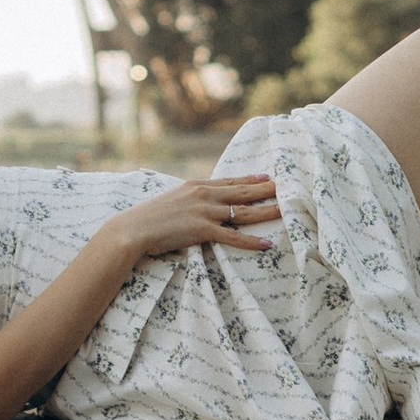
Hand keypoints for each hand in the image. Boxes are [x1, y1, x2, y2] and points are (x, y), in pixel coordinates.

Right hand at [105, 175, 279, 265]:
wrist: (133, 228)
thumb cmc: (148, 217)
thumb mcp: (171, 199)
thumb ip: (189, 198)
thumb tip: (198, 201)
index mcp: (196, 185)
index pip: (229, 181)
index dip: (250, 179)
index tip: (267, 176)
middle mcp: (203, 194)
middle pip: (242, 192)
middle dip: (265, 190)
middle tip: (287, 187)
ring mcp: (204, 211)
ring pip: (243, 212)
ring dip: (265, 212)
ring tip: (284, 211)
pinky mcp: (202, 230)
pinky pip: (233, 236)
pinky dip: (251, 241)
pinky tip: (266, 243)